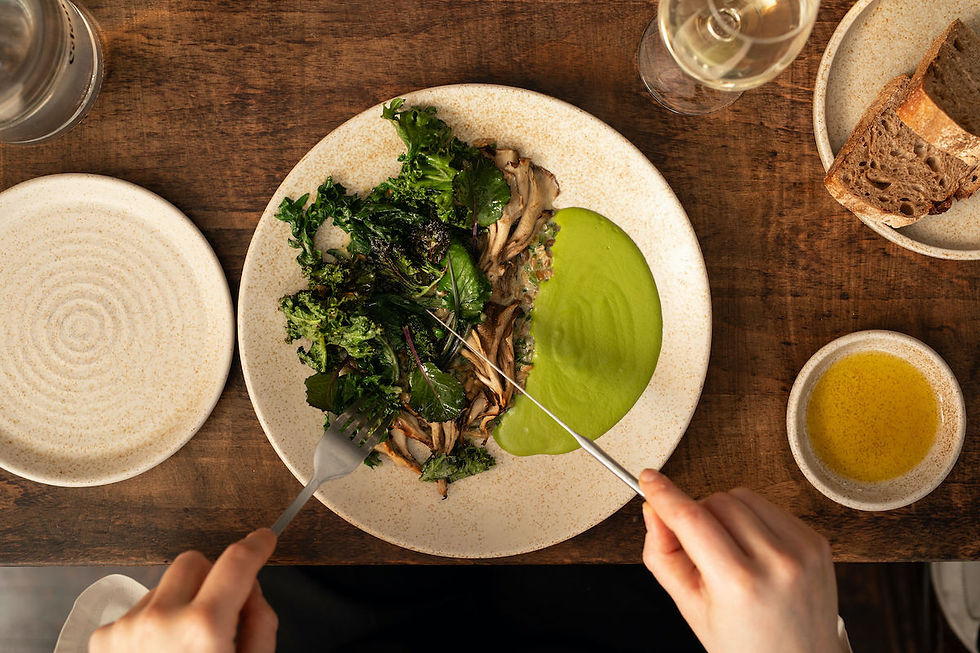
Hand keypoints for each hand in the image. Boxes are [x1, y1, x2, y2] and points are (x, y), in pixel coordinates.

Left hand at [90, 528, 278, 652]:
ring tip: (185, 646)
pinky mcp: (104, 640)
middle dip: (213, 577)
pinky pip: (139, 608)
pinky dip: (155, 622)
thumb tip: (251, 590)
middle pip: (195, 561)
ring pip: (165, 584)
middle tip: (222, 610)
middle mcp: (161, 619)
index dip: (256, 545)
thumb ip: (259, 622)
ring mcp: (127, 628)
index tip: (263, 540)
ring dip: (181, 601)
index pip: (237, 561)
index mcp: (204, 627)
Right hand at [639, 469, 838, 652]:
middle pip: (717, 501)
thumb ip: (663, 556)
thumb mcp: (690, 608)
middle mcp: (776, 562)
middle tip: (700, 550)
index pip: (692, 520)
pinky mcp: (816, 541)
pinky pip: (770, 507)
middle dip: (699, 516)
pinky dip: (753, 520)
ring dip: (726, 514)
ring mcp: (802, 550)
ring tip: (730, 552)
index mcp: (739, 584)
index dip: (665, 495)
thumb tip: (653, 511)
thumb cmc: (745, 644)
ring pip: (744, 497)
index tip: (649, 480)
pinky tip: (755, 552)